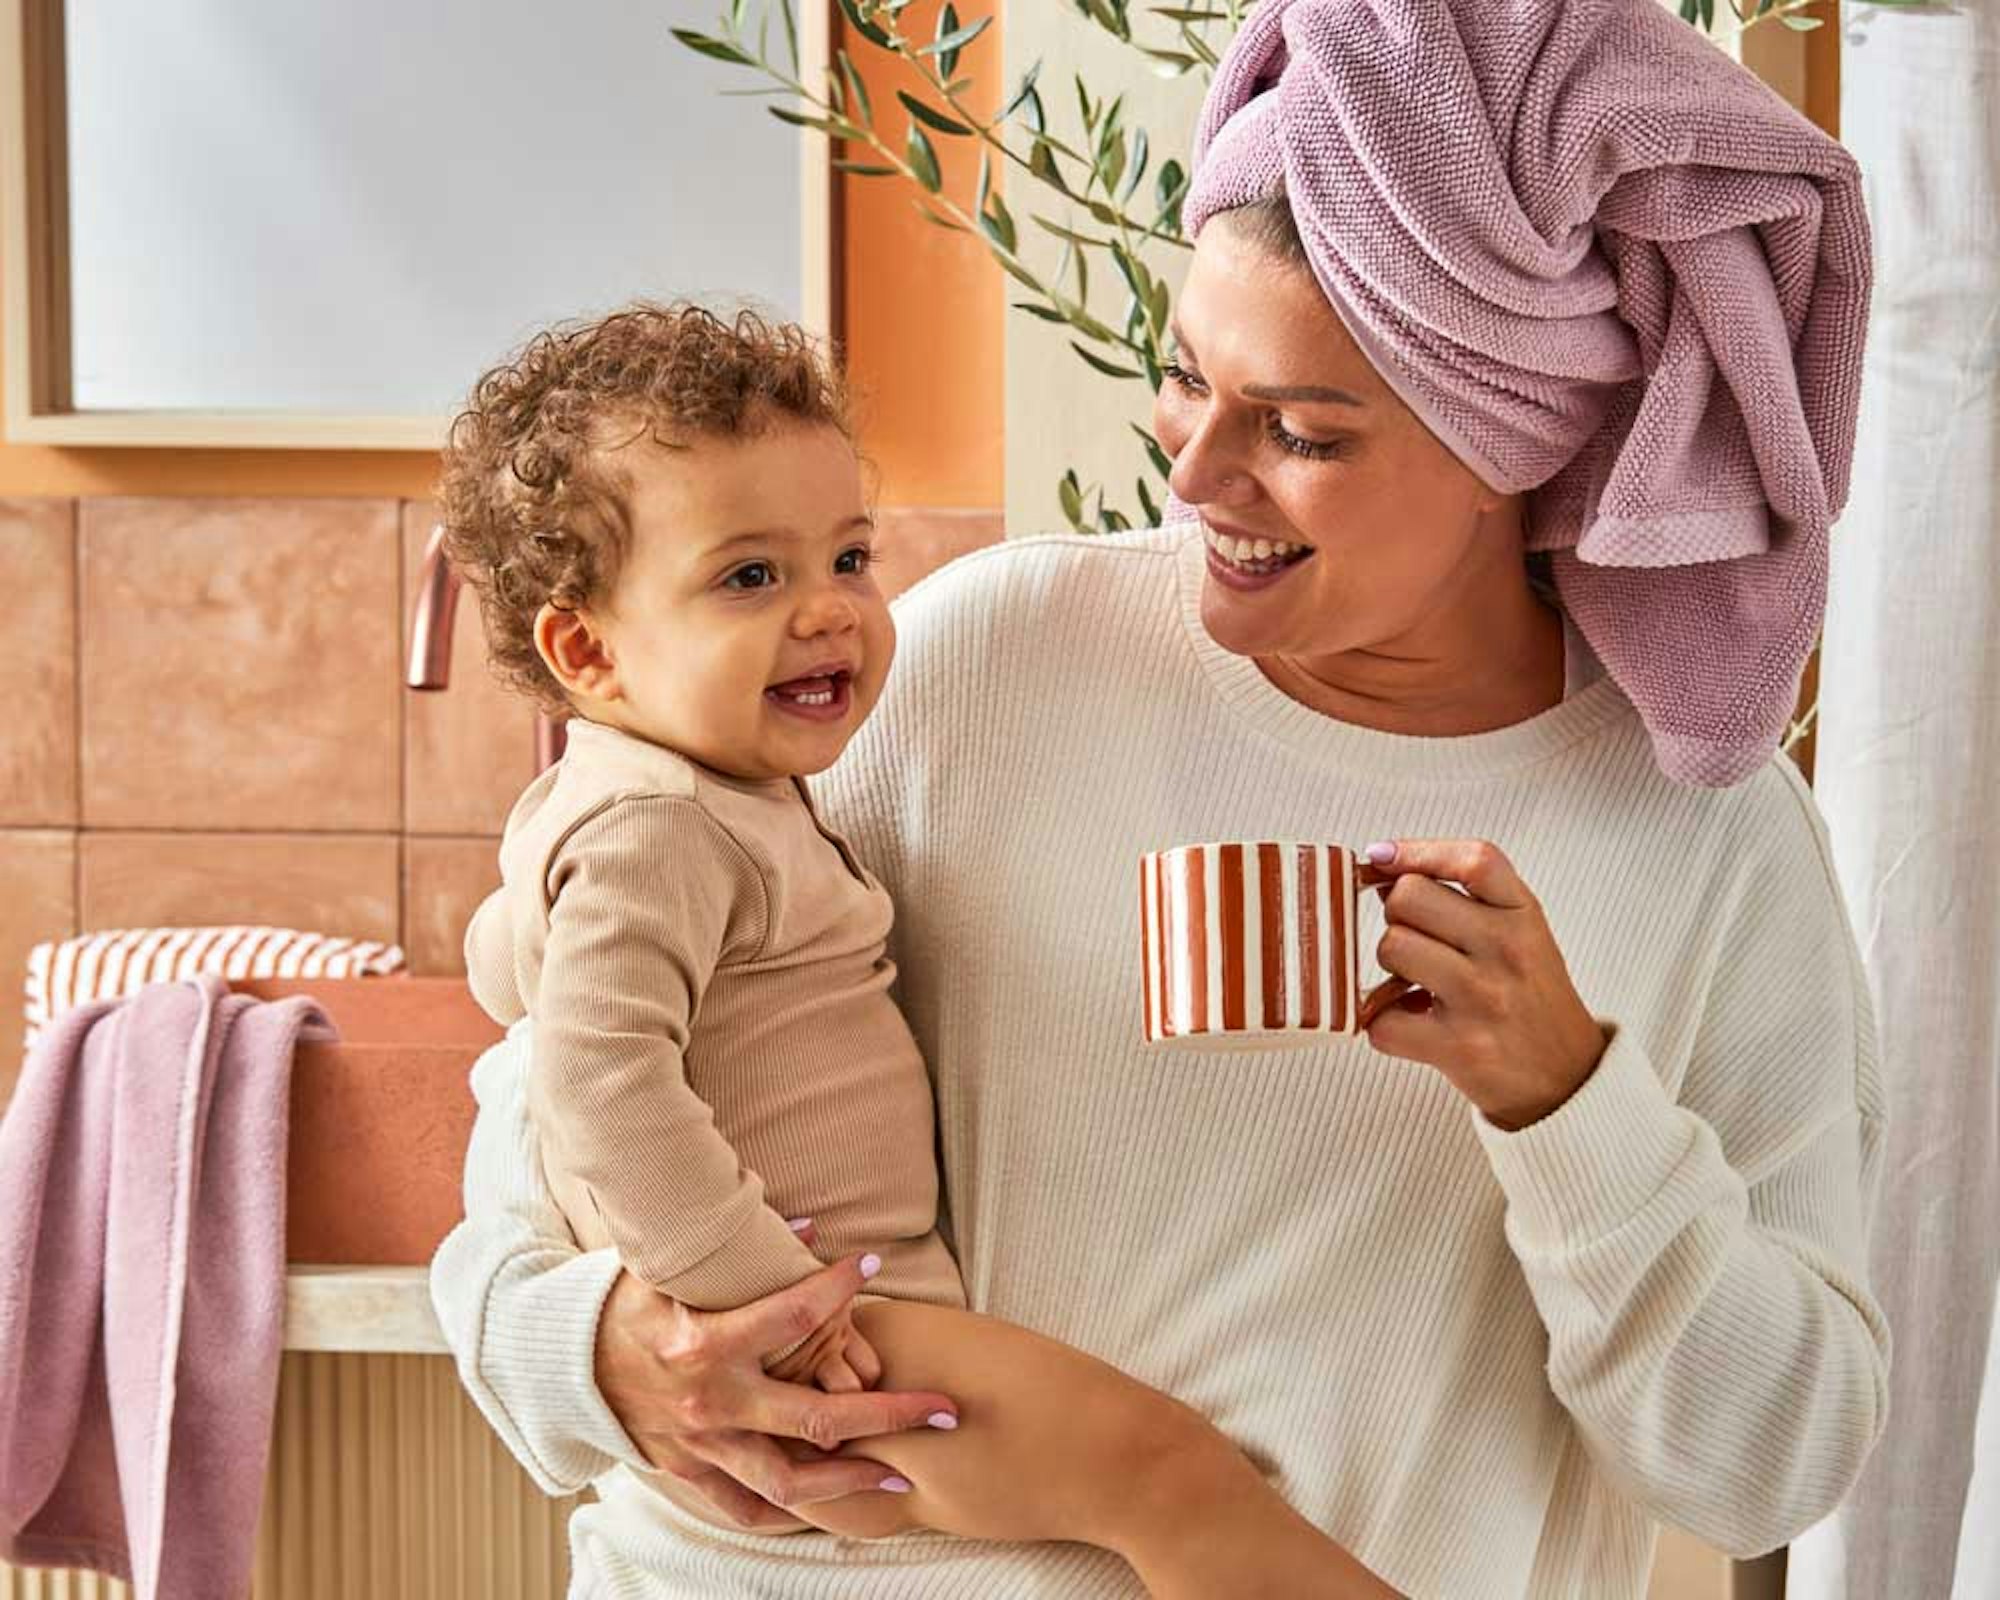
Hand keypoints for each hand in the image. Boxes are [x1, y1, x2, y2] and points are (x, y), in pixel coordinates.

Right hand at [592, 1253, 957, 1530]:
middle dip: (891, 1414)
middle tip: (944, 1406)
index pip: (791, 1315)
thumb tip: (805, 1227)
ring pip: (793, 1480)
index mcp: (706, 1344)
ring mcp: (703, 1447)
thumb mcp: (665, 1268)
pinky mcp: (690, 1472)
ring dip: (855, 1479)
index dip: (836, 1288)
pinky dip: (789, 1510)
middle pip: (819, 1419)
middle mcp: (712, 1404)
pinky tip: (833, 1502)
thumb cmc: (619, 1306)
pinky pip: (746, 1506)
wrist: (558, 1365)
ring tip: (904, 1472)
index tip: (872, 1267)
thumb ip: (736, 1252)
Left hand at [1362, 838, 1609, 1130]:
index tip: (1382, 857)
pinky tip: (1411, 1023)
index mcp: (1523, 915)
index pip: (1472, 860)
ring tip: (1416, 984)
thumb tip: (1382, 866)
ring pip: (1391, 947)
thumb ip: (1466, 896)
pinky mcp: (1458, 1047)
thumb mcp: (1521, 931)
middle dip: (1397, 917)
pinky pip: (1381, 1018)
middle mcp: (1506, 950)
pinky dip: (1382, 1022)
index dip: (1416, 851)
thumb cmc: (1529, 997)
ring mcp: (1482, 998)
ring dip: (1389, 968)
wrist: (1567, 1078)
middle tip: (1417, 943)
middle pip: (1408, 898)